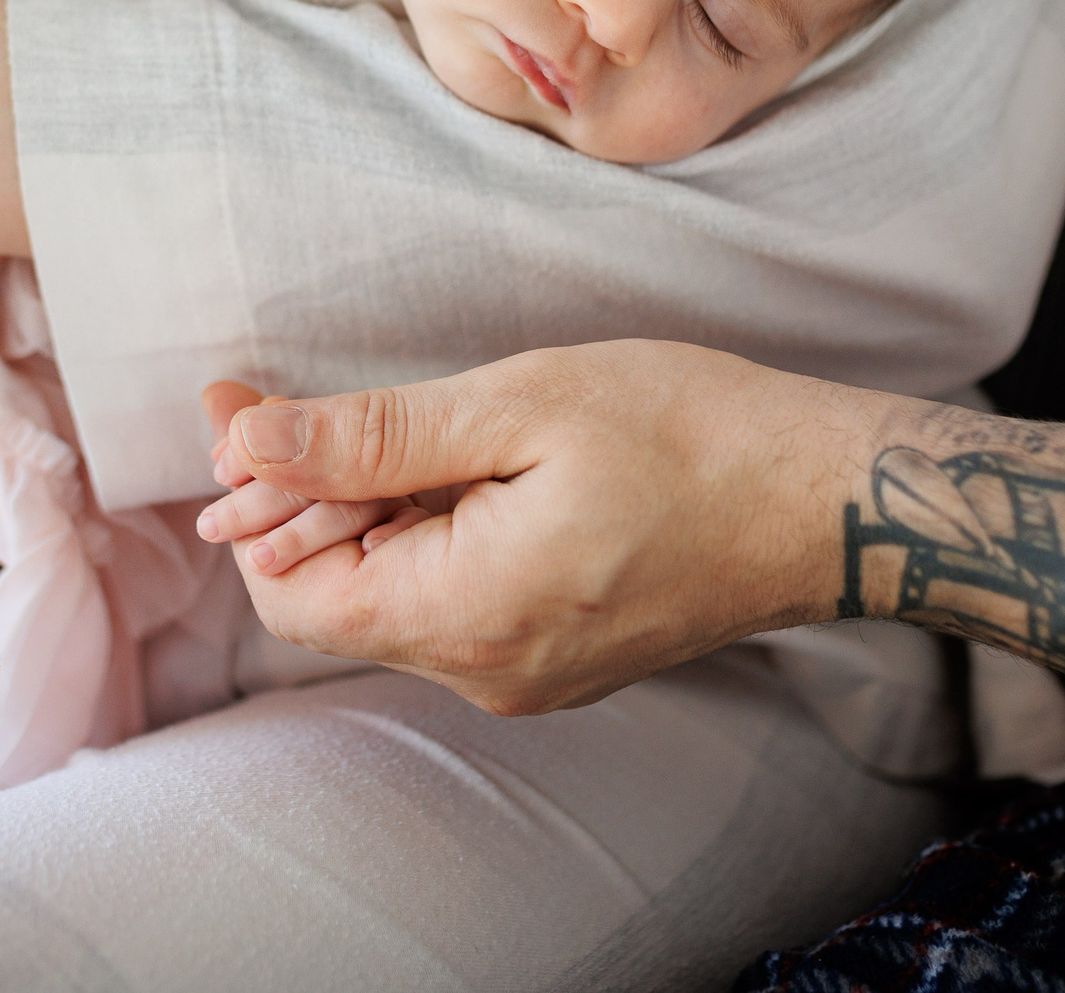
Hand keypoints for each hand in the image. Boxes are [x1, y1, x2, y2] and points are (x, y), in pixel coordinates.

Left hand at [194, 342, 890, 714]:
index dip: (245, 496)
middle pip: (332, 596)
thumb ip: (368, 438)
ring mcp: (527, 675)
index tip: (233, 395)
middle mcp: (487, 673)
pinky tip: (451, 465)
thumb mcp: (517, 407)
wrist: (831, 501)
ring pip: (391, 597)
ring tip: (392, 420)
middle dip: (295, 496)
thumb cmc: (692, 435)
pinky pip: (451, 602)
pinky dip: (422, 533)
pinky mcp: (560, 655)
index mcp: (468, 619)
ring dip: (362, 511)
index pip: (288, 589)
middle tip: (280, 391)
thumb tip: (244, 445)